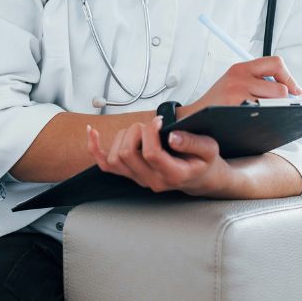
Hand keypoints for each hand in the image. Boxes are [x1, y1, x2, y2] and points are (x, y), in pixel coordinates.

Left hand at [86, 116, 231, 195]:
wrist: (200, 177)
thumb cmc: (204, 162)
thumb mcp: (209, 148)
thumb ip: (193, 142)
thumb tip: (172, 136)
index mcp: (172, 174)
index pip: (151, 154)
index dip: (151, 132)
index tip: (159, 121)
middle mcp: (152, 180)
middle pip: (128, 153)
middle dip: (137, 130)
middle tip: (152, 124)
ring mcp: (139, 179)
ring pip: (115, 156)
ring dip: (124, 135)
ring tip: (142, 130)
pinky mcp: (130, 174)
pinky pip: (105, 164)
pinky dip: (95, 147)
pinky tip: (92, 131)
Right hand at [185, 56, 301, 114]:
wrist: (191, 118)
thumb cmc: (216, 104)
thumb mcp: (234, 83)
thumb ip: (258, 82)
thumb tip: (293, 91)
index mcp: (240, 67)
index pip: (276, 63)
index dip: (289, 78)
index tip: (296, 91)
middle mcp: (239, 76)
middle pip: (280, 88)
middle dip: (284, 102)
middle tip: (283, 110)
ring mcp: (236, 92)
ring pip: (275, 103)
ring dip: (276, 112)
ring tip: (270, 117)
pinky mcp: (234, 107)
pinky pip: (263, 115)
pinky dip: (266, 121)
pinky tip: (262, 124)